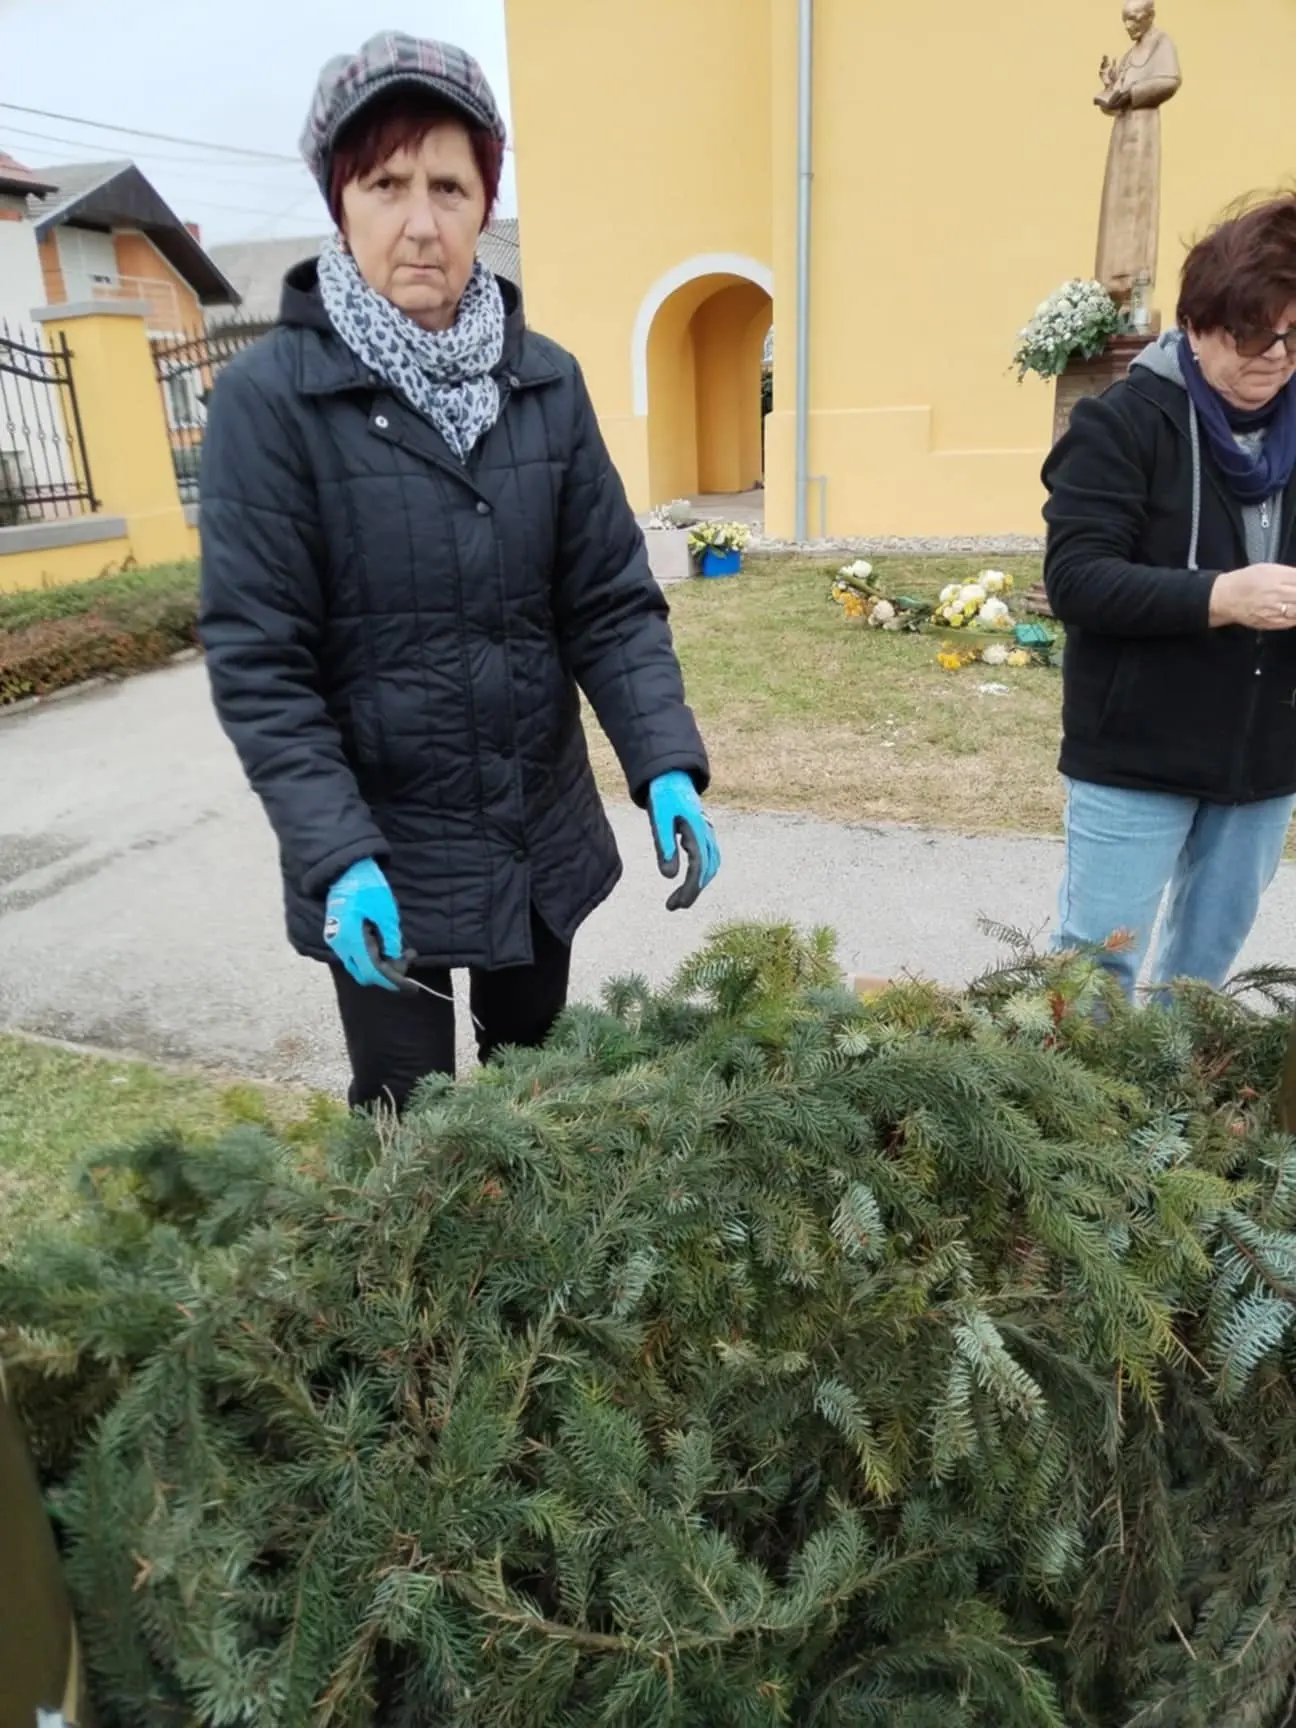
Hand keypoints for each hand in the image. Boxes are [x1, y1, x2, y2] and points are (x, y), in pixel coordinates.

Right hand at [324, 858, 403, 989]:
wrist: (347, 870)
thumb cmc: (368, 887)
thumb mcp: (386, 912)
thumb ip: (391, 937)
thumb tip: (395, 957)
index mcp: (352, 939)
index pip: (373, 972)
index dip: (393, 981)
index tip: (411, 987)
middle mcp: (340, 944)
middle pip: (365, 974)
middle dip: (389, 973)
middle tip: (409, 958)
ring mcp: (337, 940)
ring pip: (360, 966)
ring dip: (382, 964)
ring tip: (403, 950)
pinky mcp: (338, 935)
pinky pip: (356, 955)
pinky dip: (373, 955)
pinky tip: (387, 944)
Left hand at [647, 772, 719, 910]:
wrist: (671, 775)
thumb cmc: (663, 796)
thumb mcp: (659, 820)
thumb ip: (663, 847)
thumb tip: (669, 877)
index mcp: (696, 832)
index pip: (698, 868)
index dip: (689, 890)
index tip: (676, 905)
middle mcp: (707, 833)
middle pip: (707, 870)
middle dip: (692, 891)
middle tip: (672, 906)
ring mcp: (708, 832)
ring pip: (711, 865)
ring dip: (698, 884)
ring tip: (679, 898)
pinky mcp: (704, 832)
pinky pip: (710, 857)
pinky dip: (702, 872)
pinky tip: (689, 880)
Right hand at [1209, 564, 1295, 629]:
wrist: (1224, 598)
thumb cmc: (1245, 581)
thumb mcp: (1266, 569)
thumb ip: (1287, 573)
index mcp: (1276, 577)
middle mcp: (1275, 594)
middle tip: (1294, 595)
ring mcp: (1273, 610)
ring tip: (1293, 602)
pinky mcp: (1270, 623)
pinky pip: (1291, 622)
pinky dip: (1295, 617)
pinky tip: (1293, 612)